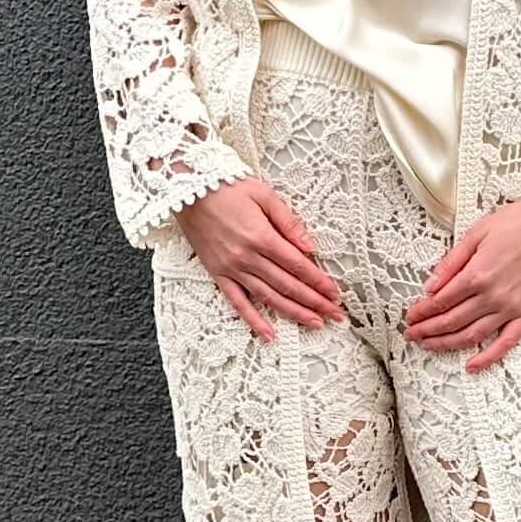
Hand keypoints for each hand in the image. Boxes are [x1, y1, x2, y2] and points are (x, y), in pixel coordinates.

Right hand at [179, 177, 342, 341]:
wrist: (185, 189)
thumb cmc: (226, 187)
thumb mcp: (263, 195)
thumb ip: (288, 222)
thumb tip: (310, 246)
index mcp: (261, 236)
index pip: (298, 265)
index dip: (319, 281)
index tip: (335, 293)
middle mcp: (247, 257)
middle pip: (288, 285)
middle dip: (314, 302)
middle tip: (335, 314)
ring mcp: (231, 268)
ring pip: (268, 297)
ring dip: (294, 312)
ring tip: (314, 323)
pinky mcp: (218, 273)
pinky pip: (237, 302)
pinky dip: (253, 320)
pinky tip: (269, 334)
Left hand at [401, 199, 520, 371]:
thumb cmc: (519, 221)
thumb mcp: (476, 233)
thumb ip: (451, 262)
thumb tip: (429, 286)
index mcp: (476, 273)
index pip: (440, 301)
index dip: (421, 311)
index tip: (410, 316)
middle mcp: (493, 295)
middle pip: (451, 320)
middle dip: (427, 330)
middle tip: (411, 334)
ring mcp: (512, 307)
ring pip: (472, 334)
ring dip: (447, 343)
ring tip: (429, 346)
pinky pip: (507, 342)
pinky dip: (488, 357)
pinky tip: (471, 365)